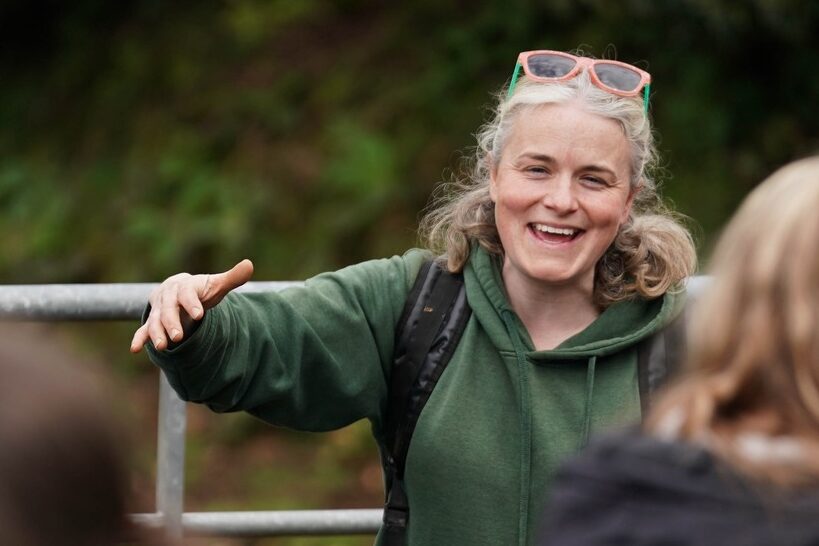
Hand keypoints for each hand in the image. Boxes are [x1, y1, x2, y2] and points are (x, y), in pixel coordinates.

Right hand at [130, 259, 253, 352]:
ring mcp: (158, 310)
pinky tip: (134, 349)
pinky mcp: (152, 321)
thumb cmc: (201, 289)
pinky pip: (143, 329)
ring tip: (162, 347)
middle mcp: (168, 297)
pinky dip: (139, 338)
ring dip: (156, 333)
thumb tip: (249, 264)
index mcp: (185, 286)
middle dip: (172, 323)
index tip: (199, 315)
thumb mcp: (216, 284)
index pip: (187, 293)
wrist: (178, 290)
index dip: (192, 303)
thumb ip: (232, 277)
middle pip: (168, 309)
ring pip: (155, 321)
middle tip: (178, 338)